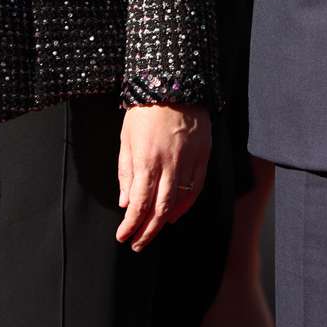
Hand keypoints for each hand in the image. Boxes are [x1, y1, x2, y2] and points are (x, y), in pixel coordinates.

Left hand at [116, 104, 210, 250]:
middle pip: (160, 208)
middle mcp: (170, 163)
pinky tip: (177, 212)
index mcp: (147, 160)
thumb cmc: (145, 110)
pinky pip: (197, 185)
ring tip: (154, 230)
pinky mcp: (204, 153)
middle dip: (147, 231)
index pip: (139, 203)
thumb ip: (126, 172)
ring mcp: (189, 159)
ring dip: (165, 220)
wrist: (174, 82)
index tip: (123, 236)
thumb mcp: (126, 139)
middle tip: (137, 243)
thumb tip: (126, 203)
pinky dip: (187, 203)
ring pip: (179, 200)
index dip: (131, 225)